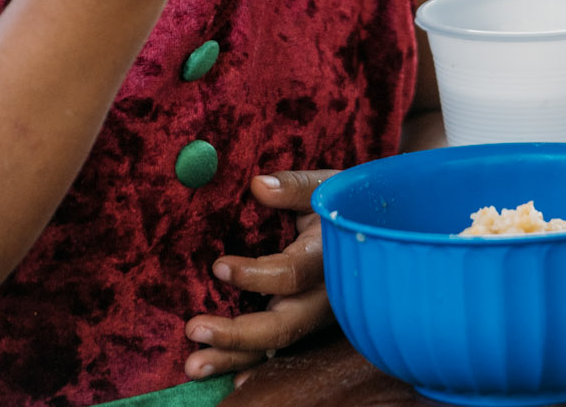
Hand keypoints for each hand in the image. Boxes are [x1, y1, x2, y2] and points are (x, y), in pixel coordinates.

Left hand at [184, 169, 337, 380]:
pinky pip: (279, 351)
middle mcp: (324, 295)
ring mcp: (315, 315)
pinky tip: (230, 379)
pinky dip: (254, 368)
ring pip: (277, 345)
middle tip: (193, 328)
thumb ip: (293, 187)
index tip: (219, 266)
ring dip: (234, 357)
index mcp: (327, 258)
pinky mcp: (305, 323)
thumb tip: (258, 186)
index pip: (292, 275)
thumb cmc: (341, 203)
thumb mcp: (324, 187)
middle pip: (284, 325)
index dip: (255, 275)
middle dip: (237, 334)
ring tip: (194, 366)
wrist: (371, 229)